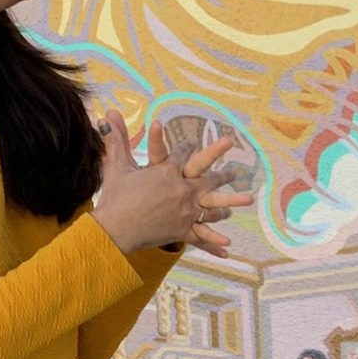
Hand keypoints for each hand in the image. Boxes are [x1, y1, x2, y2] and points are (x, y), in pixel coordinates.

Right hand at [90, 111, 242, 255]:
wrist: (115, 228)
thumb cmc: (115, 197)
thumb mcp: (117, 165)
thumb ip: (116, 139)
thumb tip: (109, 112)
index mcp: (168, 171)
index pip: (183, 155)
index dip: (188, 147)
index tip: (194, 142)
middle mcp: (183, 189)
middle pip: (208, 178)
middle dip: (223, 174)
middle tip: (236, 171)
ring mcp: (186, 211)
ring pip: (213, 205)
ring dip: (231, 201)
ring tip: (248, 198)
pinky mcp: (183, 231)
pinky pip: (202, 235)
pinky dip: (214, 241)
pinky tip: (228, 246)